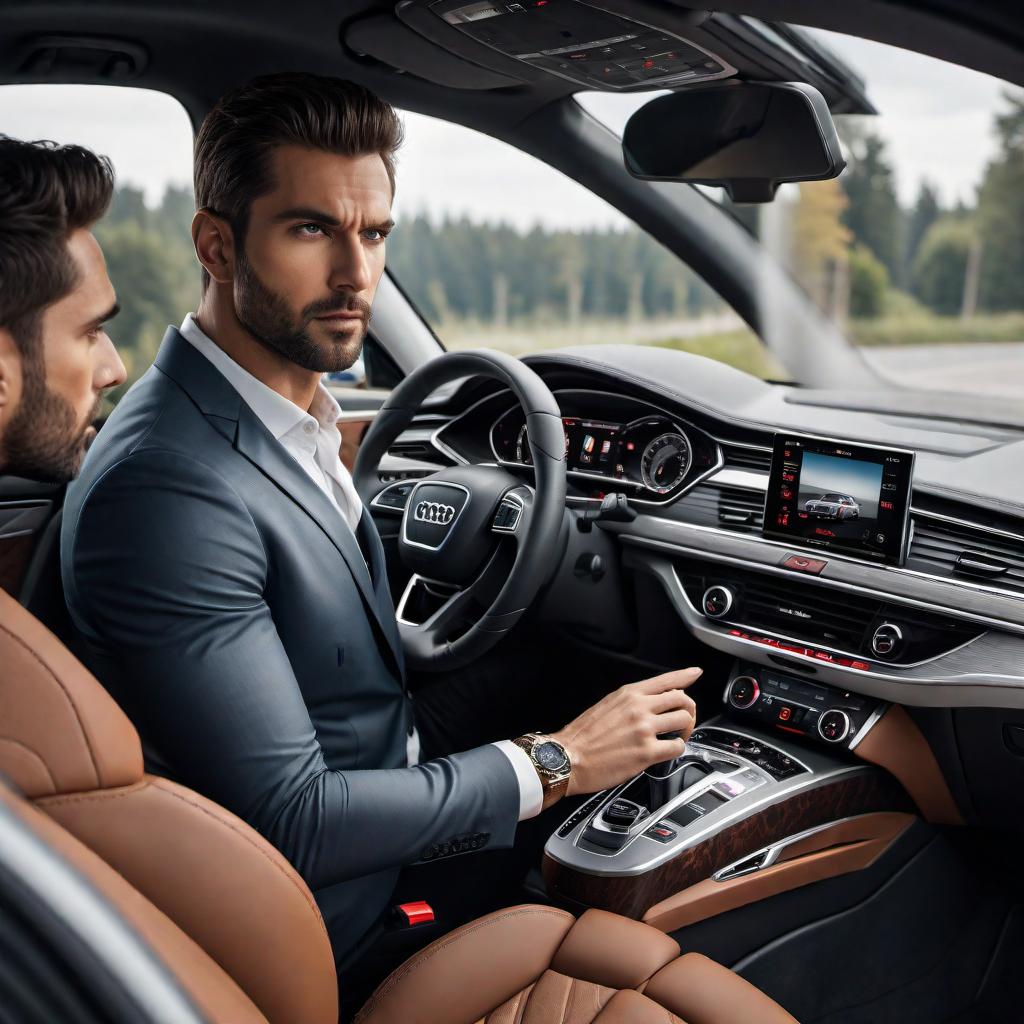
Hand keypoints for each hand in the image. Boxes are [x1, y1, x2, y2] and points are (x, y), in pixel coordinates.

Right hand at [550, 667, 700, 797]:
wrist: (568, 757)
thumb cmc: (582, 735)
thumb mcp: (607, 705)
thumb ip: (631, 702)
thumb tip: (650, 704)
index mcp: (629, 694)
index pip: (666, 679)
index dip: (685, 675)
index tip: (695, 673)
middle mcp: (639, 708)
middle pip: (682, 699)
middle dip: (689, 710)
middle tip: (684, 721)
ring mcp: (644, 729)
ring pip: (684, 721)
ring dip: (685, 731)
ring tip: (676, 737)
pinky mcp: (647, 752)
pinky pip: (677, 747)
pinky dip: (677, 749)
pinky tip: (666, 752)